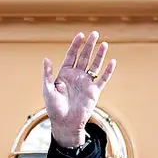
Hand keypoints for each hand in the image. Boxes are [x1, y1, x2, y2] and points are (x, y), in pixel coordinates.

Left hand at [42, 31, 116, 146]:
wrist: (65, 123)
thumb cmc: (54, 109)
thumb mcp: (48, 90)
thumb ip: (47, 75)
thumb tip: (45, 59)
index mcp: (65, 74)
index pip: (71, 55)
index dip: (76, 45)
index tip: (80, 35)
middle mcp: (76, 76)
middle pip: (84, 57)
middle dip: (89, 45)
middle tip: (95, 33)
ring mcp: (86, 83)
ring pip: (94, 65)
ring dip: (99, 55)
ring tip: (104, 43)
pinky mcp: (94, 91)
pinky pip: (103, 79)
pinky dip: (108, 71)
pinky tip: (112, 61)